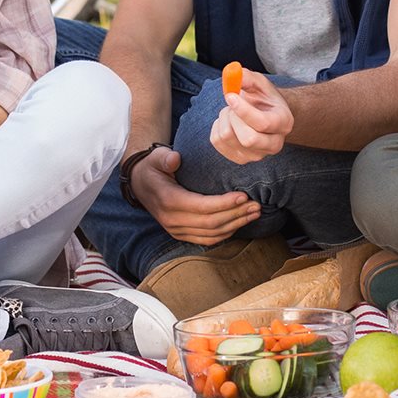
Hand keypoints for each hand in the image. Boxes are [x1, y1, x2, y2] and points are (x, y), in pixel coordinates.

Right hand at [130, 146, 259, 245]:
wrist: (140, 184)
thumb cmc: (153, 167)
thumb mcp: (156, 157)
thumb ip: (165, 158)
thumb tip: (175, 159)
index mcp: (168, 200)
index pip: (201, 207)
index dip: (224, 203)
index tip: (243, 196)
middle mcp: (171, 219)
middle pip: (210, 223)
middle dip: (236, 215)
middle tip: (256, 206)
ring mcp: (175, 230)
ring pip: (211, 234)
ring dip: (235, 225)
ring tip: (254, 214)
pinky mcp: (180, 234)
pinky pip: (207, 239)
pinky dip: (225, 233)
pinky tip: (239, 223)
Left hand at [210, 68, 293, 163]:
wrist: (265, 114)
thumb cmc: (262, 98)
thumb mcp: (258, 83)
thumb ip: (247, 77)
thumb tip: (232, 73)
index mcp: (284, 123)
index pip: (262, 123)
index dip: (242, 110)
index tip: (230, 95)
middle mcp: (274, 144)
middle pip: (248, 139)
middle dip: (233, 117)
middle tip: (232, 104)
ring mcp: (257, 155)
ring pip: (228, 138)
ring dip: (223, 118)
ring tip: (232, 112)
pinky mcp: (239, 159)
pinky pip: (217, 142)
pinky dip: (216, 127)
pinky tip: (229, 122)